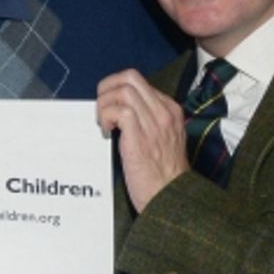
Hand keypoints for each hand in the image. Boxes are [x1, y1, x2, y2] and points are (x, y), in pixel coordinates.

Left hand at [96, 69, 189, 211]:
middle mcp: (163, 112)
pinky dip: (106, 117)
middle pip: (130, 77)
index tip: (108, 109)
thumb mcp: (161, 138)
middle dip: (106, 88)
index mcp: (169, 110)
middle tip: (101, 109)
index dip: (115, 90)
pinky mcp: (140, 138)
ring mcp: (154, 124)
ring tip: (104, 123)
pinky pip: (119, 111)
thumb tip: (118, 112)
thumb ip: (146, 121)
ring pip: (123, 90)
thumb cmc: (162, 173)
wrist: (172, 196)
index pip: (137, 81)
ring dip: (104, 104)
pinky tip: (106, 132)